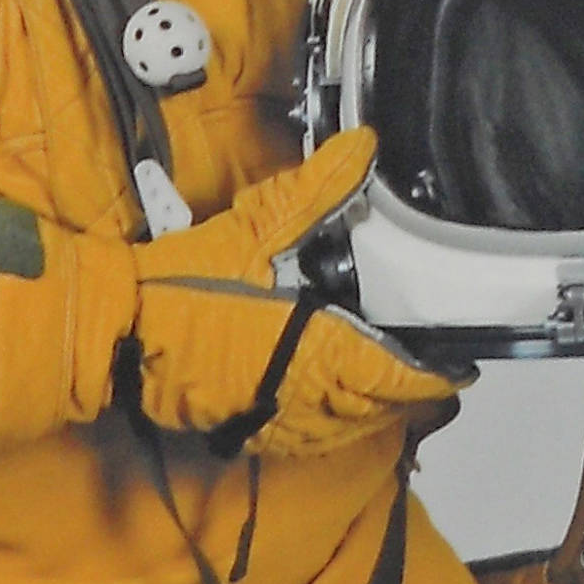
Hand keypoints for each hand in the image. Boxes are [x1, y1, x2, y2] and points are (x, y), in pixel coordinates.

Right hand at [124, 129, 466, 455]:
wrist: (124, 329)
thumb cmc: (191, 281)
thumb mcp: (256, 224)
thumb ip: (316, 188)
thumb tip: (364, 146)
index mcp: (320, 351)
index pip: (398, 378)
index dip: (434, 374)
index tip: (459, 362)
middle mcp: (309, 398)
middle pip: (381, 409)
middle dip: (409, 388)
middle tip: (430, 360)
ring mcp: (281, 422)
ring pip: (350, 427)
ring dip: (375, 406)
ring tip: (391, 377)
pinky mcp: (254, 429)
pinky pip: (314, 436)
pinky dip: (336, 419)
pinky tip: (333, 394)